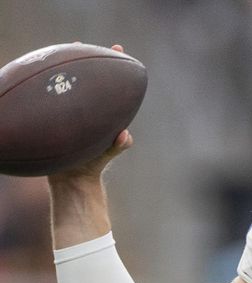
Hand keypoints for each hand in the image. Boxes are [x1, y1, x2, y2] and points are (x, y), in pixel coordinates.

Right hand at [48, 44, 132, 185]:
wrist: (70, 181)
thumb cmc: (90, 168)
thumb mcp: (104, 156)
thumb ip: (116, 146)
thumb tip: (126, 136)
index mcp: (101, 116)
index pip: (109, 87)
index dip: (113, 67)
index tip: (117, 49)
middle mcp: (85, 112)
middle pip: (86, 82)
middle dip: (86, 61)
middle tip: (83, 43)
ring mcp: (68, 116)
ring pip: (66, 88)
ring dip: (63, 70)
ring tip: (60, 51)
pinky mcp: (53, 121)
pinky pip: (48, 101)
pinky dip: (44, 89)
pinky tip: (36, 77)